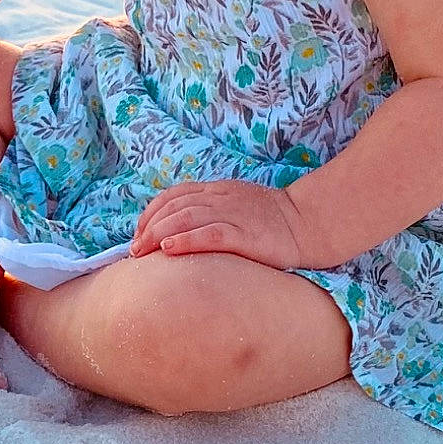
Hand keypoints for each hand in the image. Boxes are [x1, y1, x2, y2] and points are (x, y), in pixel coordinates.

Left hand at [128, 178, 313, 269]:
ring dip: (158, 235)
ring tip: (142, 252)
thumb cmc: (273, 221)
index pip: (174, 195)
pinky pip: (209, 235)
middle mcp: (221, 199)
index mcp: (218, 190)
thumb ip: (212, 211)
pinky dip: (185, 241)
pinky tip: (168, 251)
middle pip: (174, 207)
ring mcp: (233, 215)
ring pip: (186, 218)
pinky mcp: (245, 235)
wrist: (308, 223)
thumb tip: (178, 230)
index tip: (138, 234)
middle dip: (148, 228)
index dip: (151, 213)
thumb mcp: (238, 206)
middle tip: (134, 250)